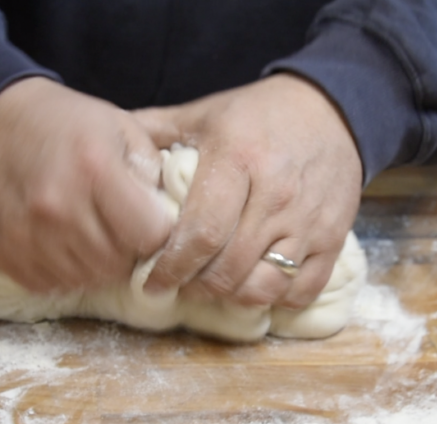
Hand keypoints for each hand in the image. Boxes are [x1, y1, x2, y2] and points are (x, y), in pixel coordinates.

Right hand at [0, 77, 171, 292]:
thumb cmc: (63, 123)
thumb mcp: (121, 126)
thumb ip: (153, 171)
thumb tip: (173, 218)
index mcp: (95, 170)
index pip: (152, 236)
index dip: (160, 233)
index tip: (153, 222)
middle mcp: (58, 207)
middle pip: (120, 264)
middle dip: (129, 251)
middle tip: (121, 227)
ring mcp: (26, 235)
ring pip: (88, 279)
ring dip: (98, 264)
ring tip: (92, 232)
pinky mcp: (4, 254)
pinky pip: (51, 285)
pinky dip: (65, 271)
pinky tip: (63, 242)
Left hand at [134, 73, 362, 308]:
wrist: (333, 110)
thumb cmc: (258, 116)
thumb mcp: (204, 114)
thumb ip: (153, 133)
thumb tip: (103, 155)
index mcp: (238, 158)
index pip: (201, 233)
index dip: (171, 267)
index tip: (152, 282)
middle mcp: (276, 193)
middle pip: (229, 267)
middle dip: (196, 288)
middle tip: (179, 286)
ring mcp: (309, 220)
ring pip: (265, 286)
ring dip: (233, 297)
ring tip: (215, 288)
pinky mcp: (334, 238)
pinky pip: (303, 290)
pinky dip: (276, 300)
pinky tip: (256, 287)